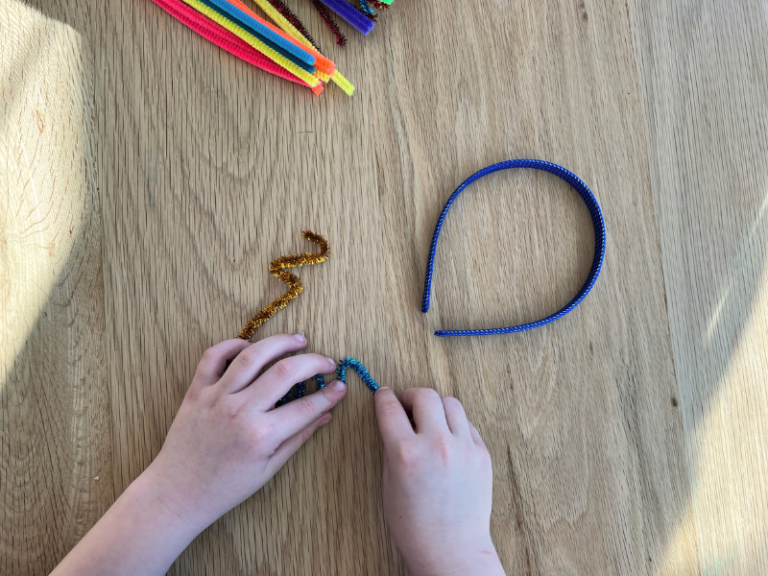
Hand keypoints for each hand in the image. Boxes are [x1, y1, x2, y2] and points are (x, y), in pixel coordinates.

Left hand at [144, 334, 347, 528]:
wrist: (177, 492)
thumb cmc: (226, 486)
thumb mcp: (269, 469)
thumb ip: (298, 437)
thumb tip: (326, 415)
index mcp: (262, 436)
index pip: (306, 406)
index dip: (330, 394)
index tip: (341, 386)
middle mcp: (240, 411)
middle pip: (285, 372)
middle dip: (313, 362)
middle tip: (326, 362)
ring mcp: (216, 397)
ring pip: (253, 355)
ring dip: (280, 343)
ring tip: (299, 340)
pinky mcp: (197, 390)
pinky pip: (214, 356)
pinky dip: (234, 344)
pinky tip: (252, 347)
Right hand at [374, 388, 504, 575]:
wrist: (451, 549)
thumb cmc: (414, 525)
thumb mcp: (389, 483)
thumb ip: (391, 447)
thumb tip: (394, 419)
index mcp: (405, 453)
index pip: (390, 407)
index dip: (384, 397)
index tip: (384, 395)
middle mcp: (436, 445)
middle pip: (425, 395)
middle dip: (411, 395)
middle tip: (407, 405)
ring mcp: (463, 448)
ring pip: (451, 403)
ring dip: (436, 407)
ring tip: (430, 420)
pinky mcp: (482, 455)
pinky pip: (467, 425)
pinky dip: (455, 426)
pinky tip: (447, 439)